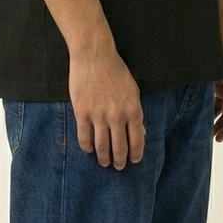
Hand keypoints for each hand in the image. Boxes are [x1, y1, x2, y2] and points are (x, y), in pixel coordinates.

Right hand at [68, 44, 146, 168]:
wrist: (94, 56)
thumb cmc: (116, 70)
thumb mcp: (133, 90)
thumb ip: (136, 112)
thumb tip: (140, 132)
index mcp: (133, 110)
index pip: (137, 140)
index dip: (136, 154)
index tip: (133, 160)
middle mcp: (117, 116)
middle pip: (119, 147)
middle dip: (119, 160)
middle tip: (118, 166)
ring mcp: (99, 116)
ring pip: (102, 146)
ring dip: (104, 158)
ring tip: (104, 162)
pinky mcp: (82, 113)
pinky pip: (84, 137)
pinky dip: (87, 147)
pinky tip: (88, 149)